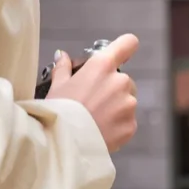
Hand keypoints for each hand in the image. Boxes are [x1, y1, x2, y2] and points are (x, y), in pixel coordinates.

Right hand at [46, 34, 139, 152]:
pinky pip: (127, 121)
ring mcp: (128, 104)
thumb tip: (62, 56)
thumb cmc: (59, 111)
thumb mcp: (57, 86)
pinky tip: (100, 130)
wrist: (65, 144)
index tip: (121, 52)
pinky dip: (117, 125)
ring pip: (127, 101)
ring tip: (95, 118)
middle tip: (93, 100)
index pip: (127, 43)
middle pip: (124, 79)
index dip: (125, 47)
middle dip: (112, 88)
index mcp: (102, 66)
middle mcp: (120, 81)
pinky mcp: (131, 125)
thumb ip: (64, 68)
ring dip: (116, 107)